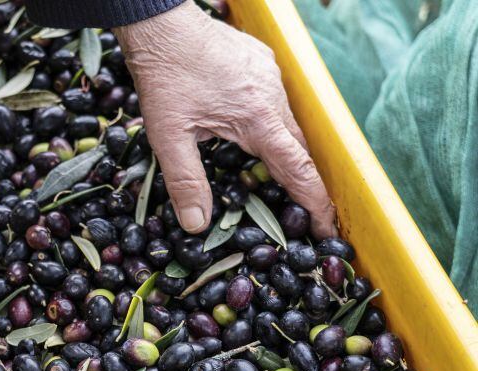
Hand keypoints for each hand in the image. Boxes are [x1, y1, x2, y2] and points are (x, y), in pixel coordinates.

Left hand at [115, 0, 335, 236]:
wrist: (162, 24)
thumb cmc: (164, 77)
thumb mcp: (168, 137)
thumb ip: (186, 182)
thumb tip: (197, 225)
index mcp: (257, 118)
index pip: (298, 169)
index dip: (314, 202)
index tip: (326, 229)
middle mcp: (273, 96)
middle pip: (297, 148)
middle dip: (300, 181)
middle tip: (297, 212)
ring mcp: (270, 75)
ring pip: (286, 123)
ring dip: (281, 150)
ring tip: (269, 176)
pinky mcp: (261, 62)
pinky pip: (274, 100)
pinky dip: (268, 122)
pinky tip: (247, 131)